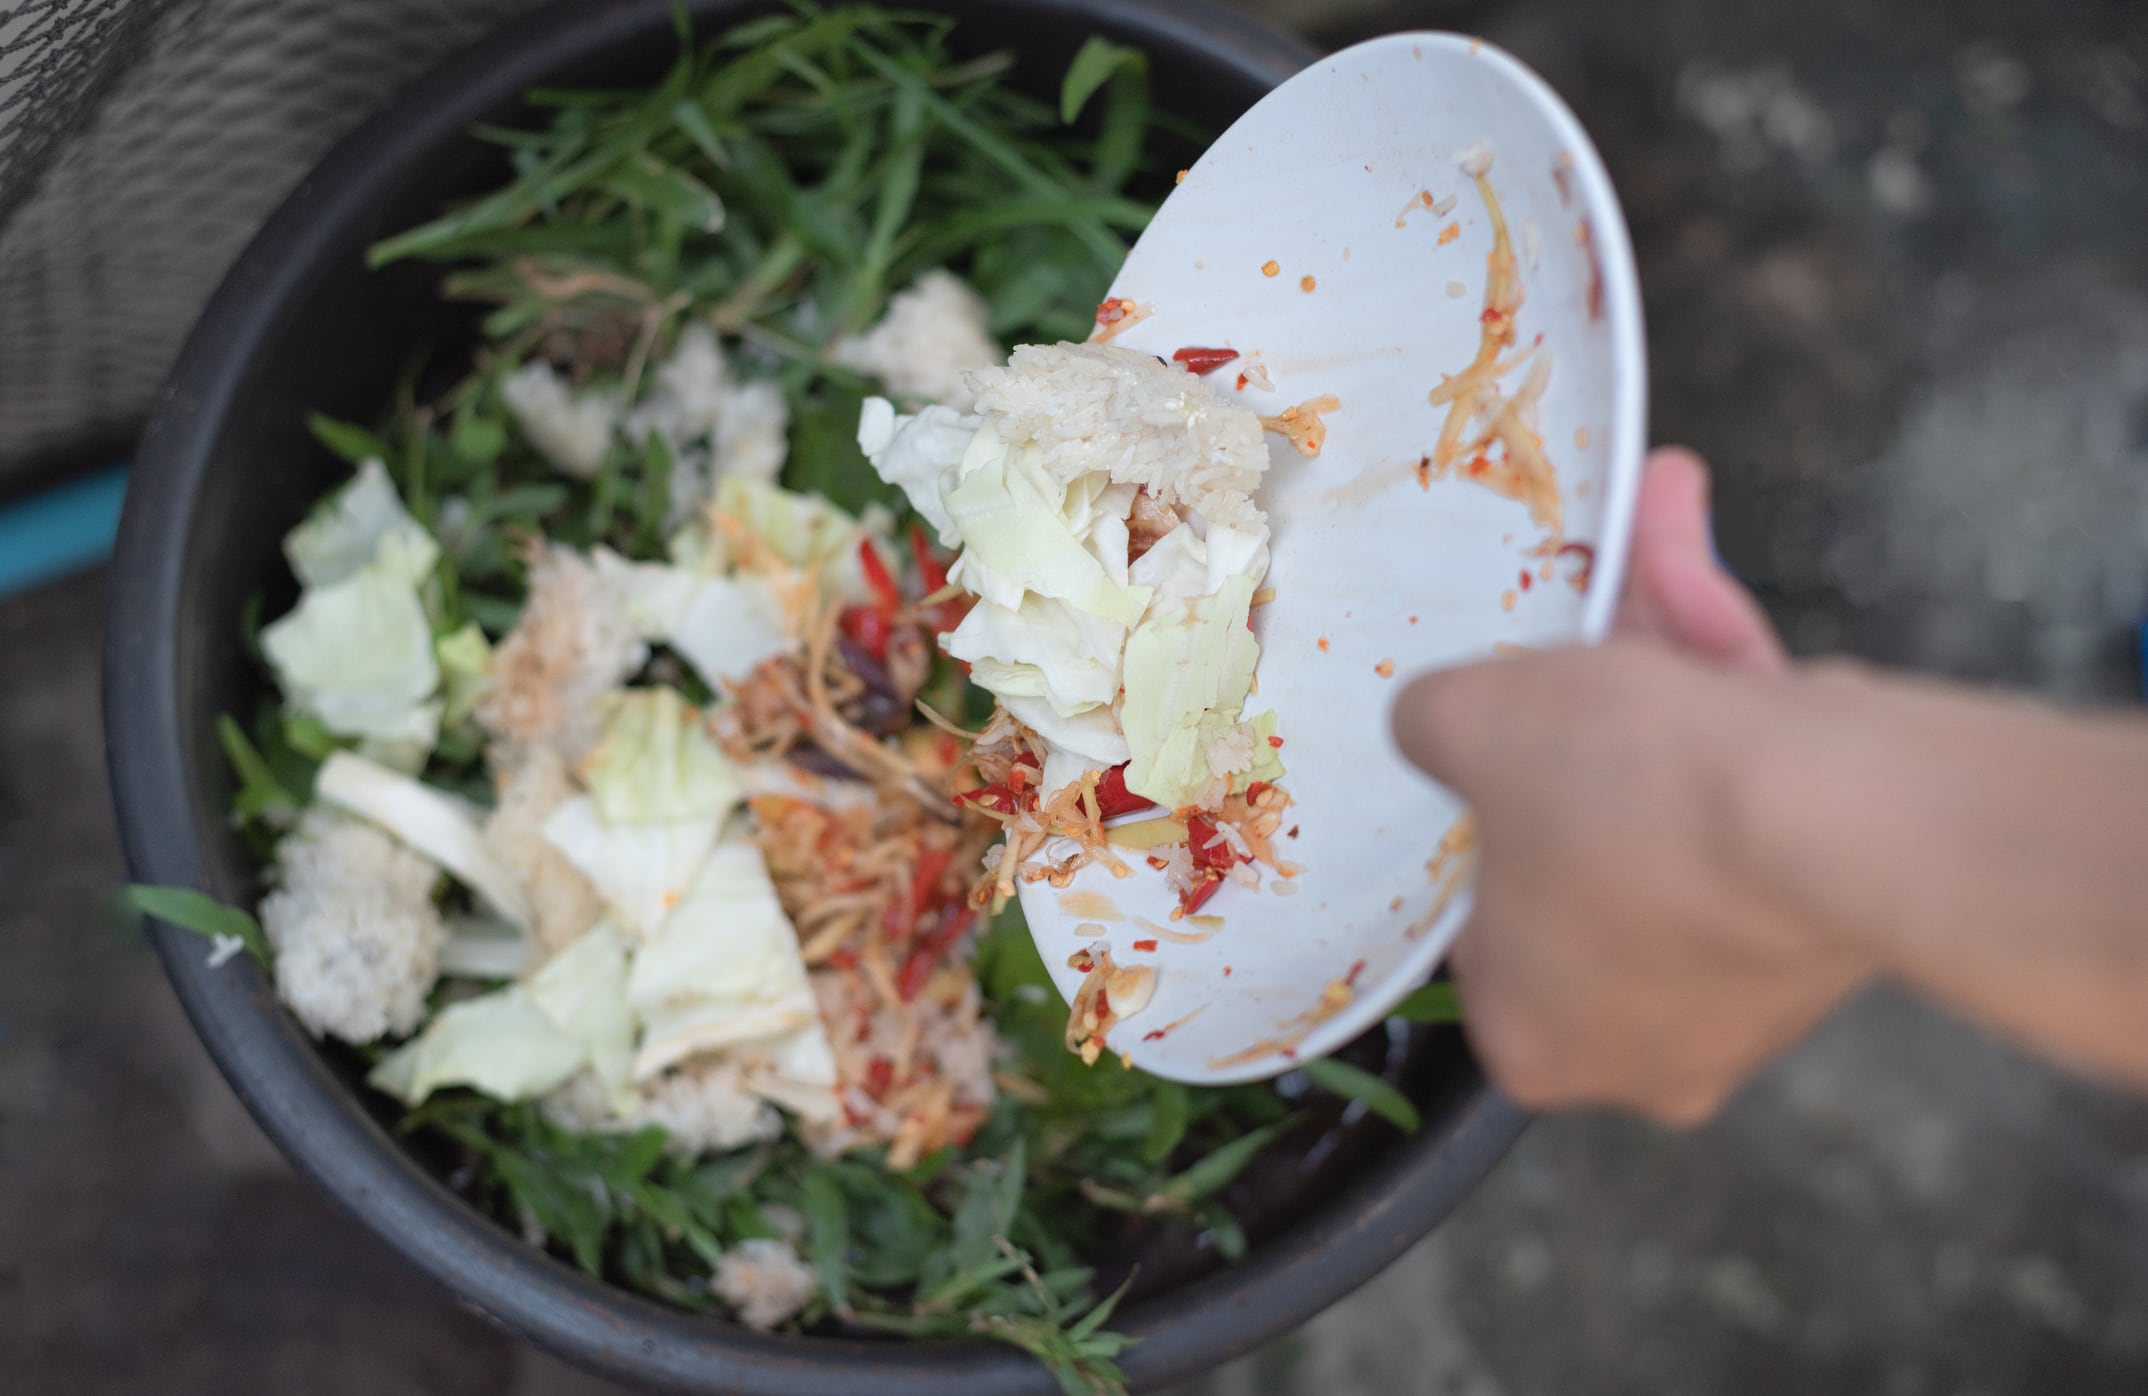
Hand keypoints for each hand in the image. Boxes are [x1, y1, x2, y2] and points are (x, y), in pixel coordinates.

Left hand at [1390, 450, 1865, 1123]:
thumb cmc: (1627, 800)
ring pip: (1677, 786)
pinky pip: (1751, 780)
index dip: (1476, 807)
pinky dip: (1723, 670)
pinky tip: (1688, 547)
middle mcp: (1647, 1035)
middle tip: (1565, 596)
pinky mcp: (1835, 905)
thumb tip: (1434, 717)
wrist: (1846, 816)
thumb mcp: (1472, 726)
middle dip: (1580, 689)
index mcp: (1536, 1033)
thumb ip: (1427, 722)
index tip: (1486, 731)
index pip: (1477, 918)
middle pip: (1583, 830)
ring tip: (1646, 525)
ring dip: (1659, 649)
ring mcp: (1751, 975)